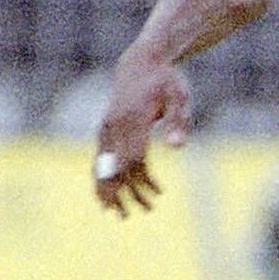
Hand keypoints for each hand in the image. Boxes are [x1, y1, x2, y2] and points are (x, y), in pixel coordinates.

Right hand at [91, 52, 192, 215]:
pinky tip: (106, 199)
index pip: (134, 158)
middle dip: (128, 193)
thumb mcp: (179, 95)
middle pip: (116, 167)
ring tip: (120, 215)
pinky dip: (101, 180)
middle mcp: (114, 125)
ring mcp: (105, 128)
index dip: (143, 180)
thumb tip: (177, 147)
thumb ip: (178, 120)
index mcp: (133, 118)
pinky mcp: (103, 131)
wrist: (139, 64)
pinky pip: (99, 160)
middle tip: (145, 211)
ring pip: (103, 166)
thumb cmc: (165, 81)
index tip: (158, 193)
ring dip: (110, 192)